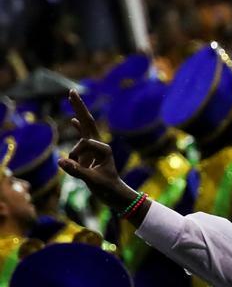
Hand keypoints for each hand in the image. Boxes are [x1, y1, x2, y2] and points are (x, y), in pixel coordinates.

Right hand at [58, 91, 138, 211]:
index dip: (76, 154)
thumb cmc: (107, 189)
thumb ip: (77, 171)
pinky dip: (78, 128)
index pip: (83, 143)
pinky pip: (82, 137)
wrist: (115, 196)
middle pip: (87, 121)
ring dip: (78, 111)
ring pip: (85, 126)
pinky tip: (74, 120)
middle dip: (79, 106)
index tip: (76, 167)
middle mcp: (99, 145)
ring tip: (72, 96)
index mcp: (103, 149)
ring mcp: (94, 148)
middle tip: (71, 91)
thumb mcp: (92, 181)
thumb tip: (60, 161)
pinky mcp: (90, 153)